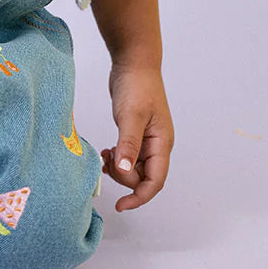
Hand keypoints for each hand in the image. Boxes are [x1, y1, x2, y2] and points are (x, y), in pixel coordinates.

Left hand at [101, 61, 173, 210]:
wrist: (134, 63)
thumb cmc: (137, 86)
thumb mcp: (131, 116)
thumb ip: (128, 145)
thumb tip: (126, 171)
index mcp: (162, 144)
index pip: (155, 182)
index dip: (139, 197)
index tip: (121, 205)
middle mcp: (157, 145)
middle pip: (143, 178)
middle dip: (124, 178)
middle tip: (107, 162)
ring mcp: (147, 140)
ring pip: (134, 168)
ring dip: (119, 168)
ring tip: (105, 156)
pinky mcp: (136, 133)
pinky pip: (128, 156)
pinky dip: (117, 158)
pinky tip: (106, 151)